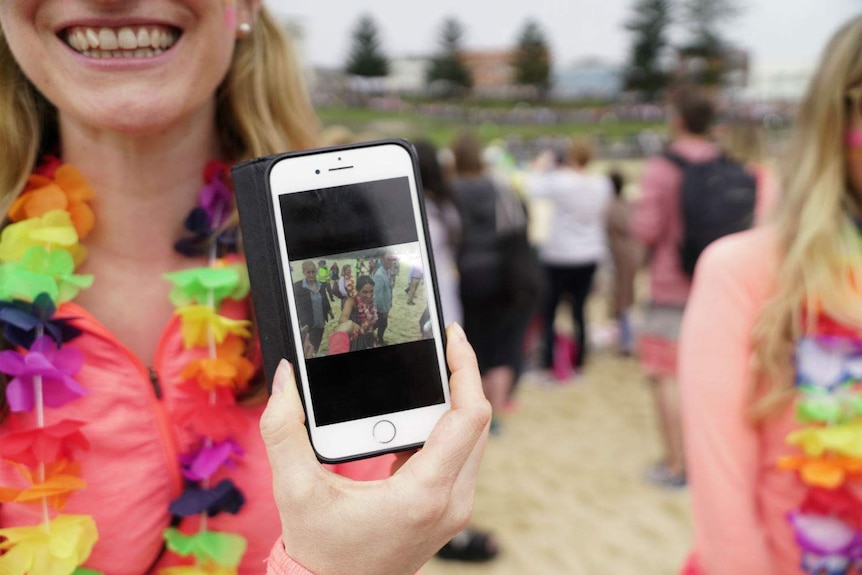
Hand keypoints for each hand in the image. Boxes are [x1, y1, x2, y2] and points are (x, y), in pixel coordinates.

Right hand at [260, 323, 490, 574]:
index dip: (466, 369)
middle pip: (478, 423)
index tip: (453, 338)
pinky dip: (448, 428)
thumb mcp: (294, 490)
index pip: (469, 417)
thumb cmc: (320, 551)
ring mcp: (453, 508)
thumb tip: (284, 379)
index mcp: (425, 493)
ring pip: (474, 440)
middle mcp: (451, 501)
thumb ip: (284, 431)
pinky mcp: (446, 509)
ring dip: (459, 403)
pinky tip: (420, 412)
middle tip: (443, 345)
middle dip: (464, 378)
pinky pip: (461, 457)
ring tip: (435, 369)